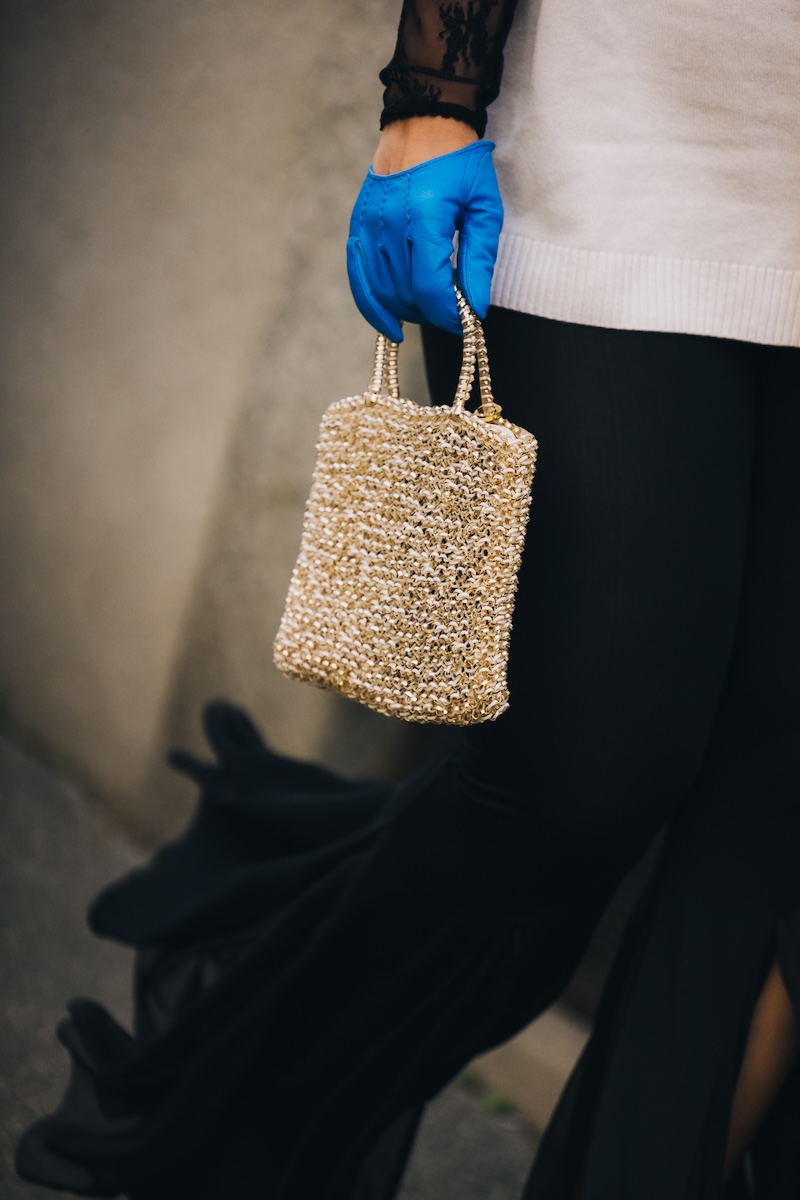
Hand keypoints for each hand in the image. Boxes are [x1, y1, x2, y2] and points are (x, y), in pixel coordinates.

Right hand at [347, 134, 502, 341]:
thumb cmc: (461, 163)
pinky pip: (359, 277)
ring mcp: (369, 225)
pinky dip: (373, 305)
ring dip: (408, 310)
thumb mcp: (484, 206)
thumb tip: (476, 308)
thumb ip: (479, 259)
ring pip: (384, 291)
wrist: (425, 119)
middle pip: (405, 295)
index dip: (446, 315)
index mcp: (425, 217)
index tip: (463, 323)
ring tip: (429, 306)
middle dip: (430, 312)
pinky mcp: (358, 225)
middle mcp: (390, 223)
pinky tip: (390, 324)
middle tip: (451, 310)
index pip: (429, 288)